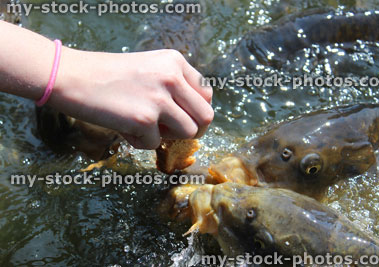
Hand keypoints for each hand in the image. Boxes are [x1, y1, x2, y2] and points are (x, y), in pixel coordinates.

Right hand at [50, 48, 213, 148]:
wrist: (72, 77)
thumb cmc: (108, 75)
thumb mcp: (150, 68)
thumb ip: (174, 85)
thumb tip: (192, 115)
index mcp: (175, 62)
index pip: (207, 94)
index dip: (198, 110)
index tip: (185, 117)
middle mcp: (172, 77)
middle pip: (206, 116)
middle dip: (194, 129)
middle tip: (175, 132)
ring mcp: (160, 98)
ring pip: (189, 132)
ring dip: (169, 136)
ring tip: (146, 127)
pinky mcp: (144, 119)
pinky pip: (155, 143)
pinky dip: (140, 141)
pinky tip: (123, 126)